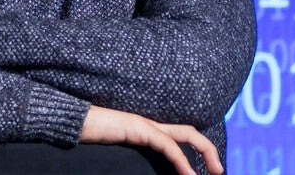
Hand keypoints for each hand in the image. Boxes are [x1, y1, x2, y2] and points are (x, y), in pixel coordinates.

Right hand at [78, 105, 223, 174]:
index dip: (198, 149)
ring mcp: (147, 124)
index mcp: (149, 130)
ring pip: (186, 135)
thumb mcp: (121, 153)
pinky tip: (189, 173)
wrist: (75, 124)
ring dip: (204, 153)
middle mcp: (152, 124)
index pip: (181, 135)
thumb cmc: (92, 138)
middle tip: (219, 170)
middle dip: (209, 150)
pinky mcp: (140, 128)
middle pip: (190, 131)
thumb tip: (149, 172)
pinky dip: (182, 159)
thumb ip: (138, 158)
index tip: (207, 169)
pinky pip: (167, 145)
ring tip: (214, 171)